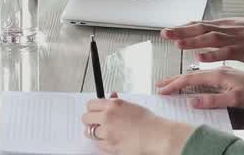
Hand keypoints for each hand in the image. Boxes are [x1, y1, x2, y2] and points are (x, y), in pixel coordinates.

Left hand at [80, 94, 195, 154]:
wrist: (158, 136)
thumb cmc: (149, 122)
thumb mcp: (131, 106)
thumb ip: (117, 102)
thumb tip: (110, 97)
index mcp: (113, 105)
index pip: (90, 104)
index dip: (91, 109)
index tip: (93, 112)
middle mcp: (108, 117)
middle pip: (86, 118)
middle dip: (90, 121)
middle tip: (95, 123)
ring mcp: (107, 132)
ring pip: (90, 133)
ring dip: (96, 133)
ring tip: (105, 133)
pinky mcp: (110, 146)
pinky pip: (98, 145)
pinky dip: (102, 143)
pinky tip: (110, 141)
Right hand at [155, 68, 243, 114]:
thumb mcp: (235, 99)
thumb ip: (213, 100)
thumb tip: (193, 102)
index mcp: (218, 74)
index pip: (190, 79)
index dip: (174, 85)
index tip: (162, 90)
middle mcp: (219, 71)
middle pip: (190, 74)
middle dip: (174, 79)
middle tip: (160, 84)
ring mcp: (223, 73)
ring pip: (197, 74)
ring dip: (182, 78)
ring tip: (172, 82)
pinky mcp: (228, 76)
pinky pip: (205, 75)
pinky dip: (194, 78)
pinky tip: (195, 81)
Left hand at [161, 17, 243, 62]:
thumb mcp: (235, 28)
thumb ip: (218, 31)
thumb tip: (201, 32)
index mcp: (223, 25)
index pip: (199, 24)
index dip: (182, 27)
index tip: (167, 30)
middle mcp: (225, 30)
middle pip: (200, 28)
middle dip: (181, 31)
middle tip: (165, 33)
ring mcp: (234, 39)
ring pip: (210, 38)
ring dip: (193, 41)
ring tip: (178, 44)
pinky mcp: (243, 49)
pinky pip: (225, 52)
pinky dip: (213, 54)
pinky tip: (201, 57)